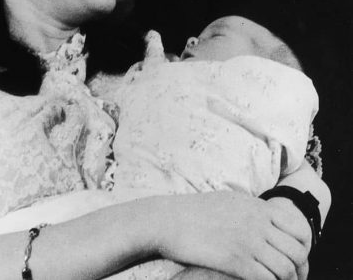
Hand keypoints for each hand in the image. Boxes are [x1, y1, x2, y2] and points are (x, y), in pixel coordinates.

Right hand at [151, 191, 309, 279]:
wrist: (169, 220)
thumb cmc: (195, 212)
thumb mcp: (229, 201)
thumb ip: (251, 210)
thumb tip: (267, 220)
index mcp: (257, 207)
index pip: (299, 228)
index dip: (303, 248)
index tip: (295, 260)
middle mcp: (257, 223)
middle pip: (297, 250)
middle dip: (299, 268)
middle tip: (291, 278)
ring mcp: (248, 241)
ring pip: (286, 268)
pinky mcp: (236, 261)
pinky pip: (268, 279)